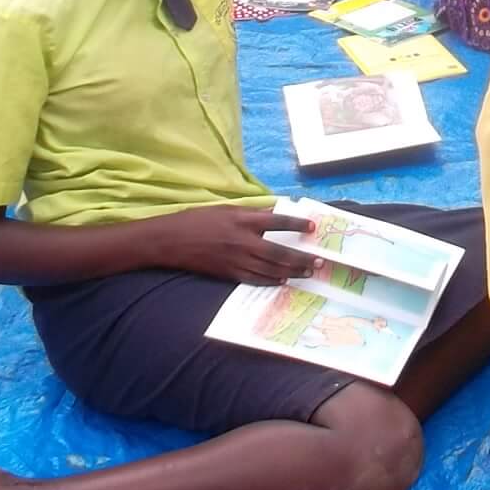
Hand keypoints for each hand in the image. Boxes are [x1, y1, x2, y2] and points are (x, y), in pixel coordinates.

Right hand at [149, 205, 319, 284]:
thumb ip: (252, 213)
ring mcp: (236, 259)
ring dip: (291, 272)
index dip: (297, 224)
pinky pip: (254, 279)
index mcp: (242, 220)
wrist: (170, 240)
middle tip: (319, 261)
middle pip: (279, 252)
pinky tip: (282, 280)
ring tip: (308, 273)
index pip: (277, 221)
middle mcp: (242, 241)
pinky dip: (270, 280)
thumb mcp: (226, 209)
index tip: (313, 227)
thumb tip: (276, 212)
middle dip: (301, 258)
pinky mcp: (228, 273)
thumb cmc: (198, 220)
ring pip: (270, 269)